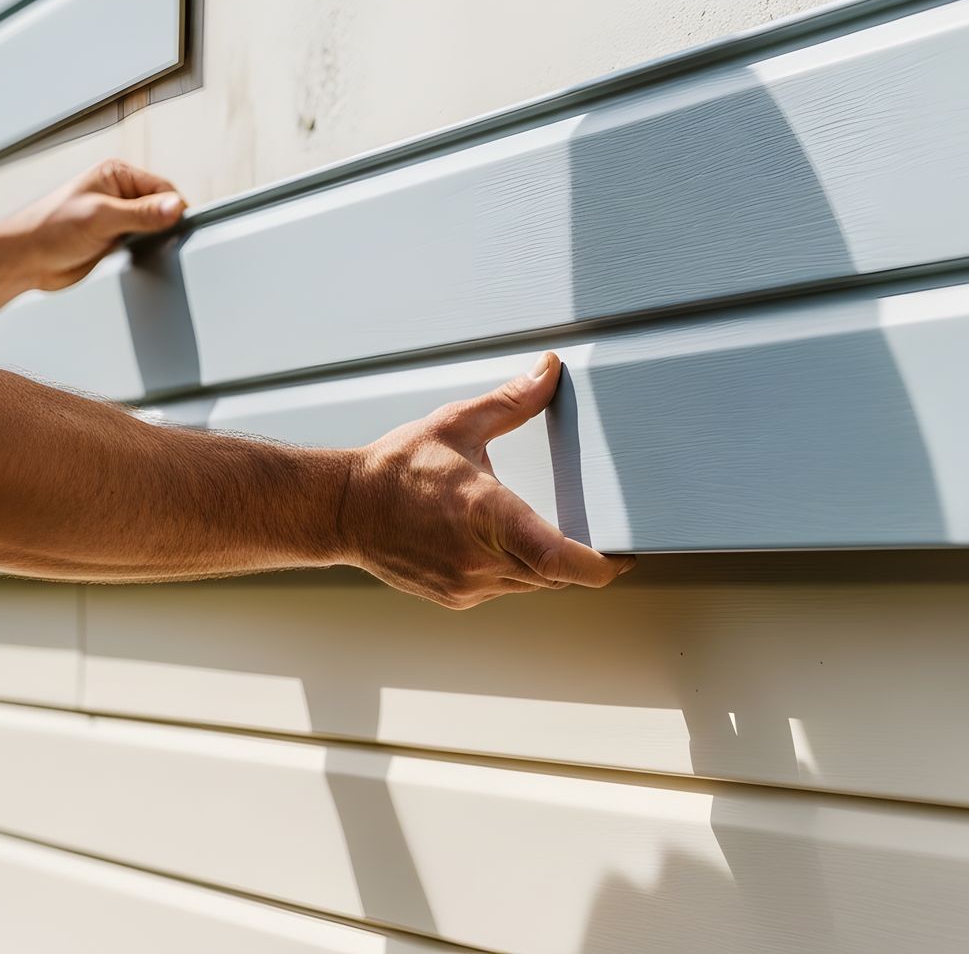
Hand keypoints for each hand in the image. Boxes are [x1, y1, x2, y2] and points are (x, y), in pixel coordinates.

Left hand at [0, 158, 186, 291]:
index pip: (162, 187)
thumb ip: (141, 213)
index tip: (180, 226)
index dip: (174, 207)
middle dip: (164, 224)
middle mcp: (118, 193)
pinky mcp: (113, 239)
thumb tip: (175, 207)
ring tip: (144, 248)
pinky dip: (145, 250)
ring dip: (154, 239)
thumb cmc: (49, 228)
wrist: (26, 259)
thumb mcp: (101, 218)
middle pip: (161, 207)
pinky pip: (142, 242)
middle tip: (162, 241)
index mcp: (115, 175)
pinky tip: (138, 256)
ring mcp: (117, 217)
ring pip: (153, 227)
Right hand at [339, 352, 634, 607]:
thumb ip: (511, 402)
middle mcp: (480, 559)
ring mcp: (467, 584)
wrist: (344, 509)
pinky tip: (499, 542)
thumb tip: (547, 372)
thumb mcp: (456, 424)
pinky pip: (505, 589)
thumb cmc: (395, 469)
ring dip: (545, 563)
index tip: (625, 555)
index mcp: (487, 515)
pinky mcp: (456, 596)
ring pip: (533, 584)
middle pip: (557, 574)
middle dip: (579, 557)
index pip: (562, 559)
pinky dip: (514, 570)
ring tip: (544, 531)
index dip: (603, 565)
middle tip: (600, 533)